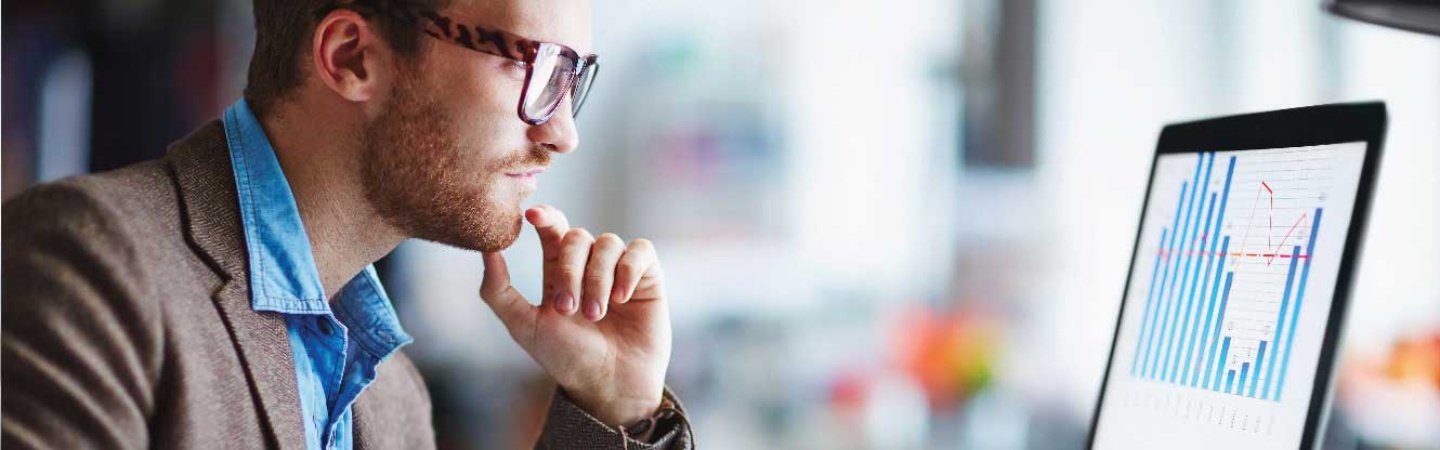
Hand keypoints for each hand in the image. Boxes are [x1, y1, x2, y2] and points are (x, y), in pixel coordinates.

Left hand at [479, 205, 671, 426]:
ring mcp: (619, 269)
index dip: (544, 216)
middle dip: (571, 271)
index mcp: (559, 271)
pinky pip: (640, 251)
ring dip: (597, 280)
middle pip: (577, 237)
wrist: (609, 384)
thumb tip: (487, 250)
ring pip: (608, 243)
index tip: (532, 216)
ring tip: (596, 315)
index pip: (552, 229)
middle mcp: (589, 265)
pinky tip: (622, 299)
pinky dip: (628, 270)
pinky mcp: (647, 277)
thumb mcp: (524, 327)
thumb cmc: (566, 359)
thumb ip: (498, 291)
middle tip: (568, 309)